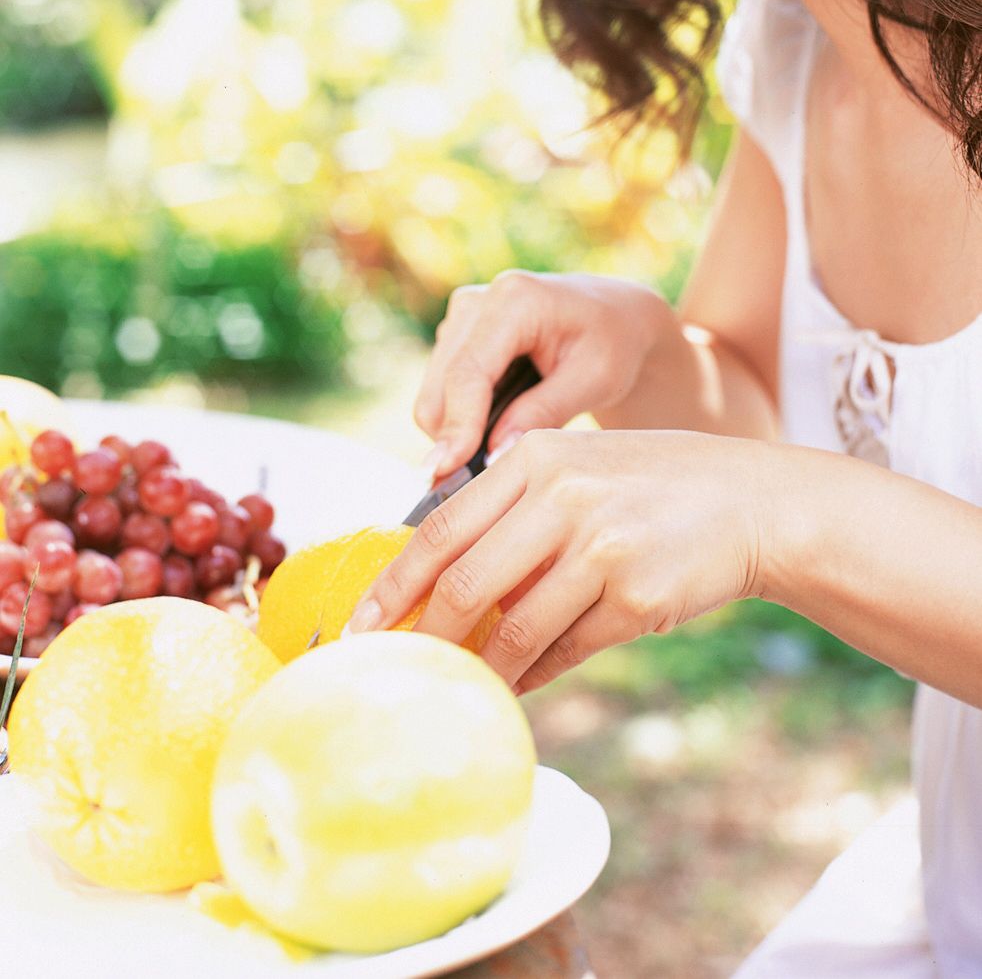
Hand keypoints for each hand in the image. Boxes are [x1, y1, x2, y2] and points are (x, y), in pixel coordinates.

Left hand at [347, 428, 775, 693]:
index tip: (360, 626)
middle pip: (466, 584)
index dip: (393, 585)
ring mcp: (602, 547)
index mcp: (535, 456)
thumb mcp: (575, 466)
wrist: (748, 501)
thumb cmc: (646, 486)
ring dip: (481, 667)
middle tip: (399, 671)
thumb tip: (432, 578)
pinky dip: (533, 673)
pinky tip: (520, 681)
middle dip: (424, 637)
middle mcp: (563, 496)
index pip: (440, 528)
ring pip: (514, 629)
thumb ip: (509, 507)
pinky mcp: (636, 597)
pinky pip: (564, 650)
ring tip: (462, 684)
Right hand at [415, 271, 671, 477]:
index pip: (468, 373)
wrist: (614, 317)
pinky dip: (460, 419)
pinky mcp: (455, 335)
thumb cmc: (612, 345)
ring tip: (504, 448)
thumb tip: (491, 457)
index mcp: (514, 300)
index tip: (446, 471)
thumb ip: (543, 414)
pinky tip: (498, 428)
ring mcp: (460, 316)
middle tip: (483, 480)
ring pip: (433, 394)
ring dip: (457, 430)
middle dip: (453, 437)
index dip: (457, 426)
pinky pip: (440, 391)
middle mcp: (476, 301)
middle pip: (439, 387)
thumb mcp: (593, 381)